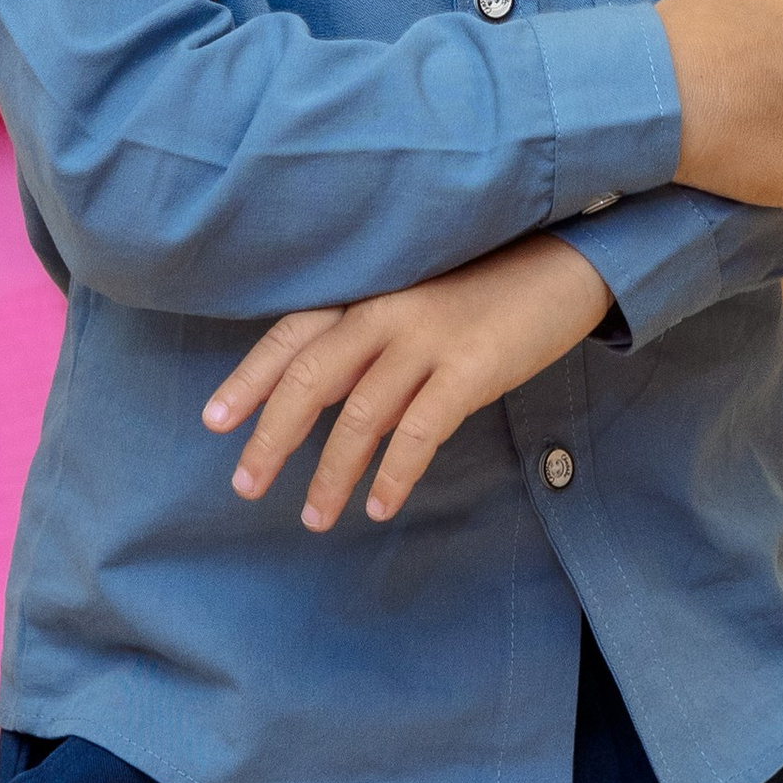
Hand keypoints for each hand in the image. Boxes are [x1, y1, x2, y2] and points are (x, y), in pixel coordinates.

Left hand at [200, 234, 613, 531]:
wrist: (568, 263)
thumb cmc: (489, 289)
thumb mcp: (420, 305)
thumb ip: (375, 349)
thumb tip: (334, 412)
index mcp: (371, 290)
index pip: (293, 333)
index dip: (250, 378)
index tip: (214, 421)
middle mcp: (388, 308)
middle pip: (310, 376)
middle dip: (271, 435)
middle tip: (245, 485)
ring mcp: (430, 336)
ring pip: (359, 414)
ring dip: (331, 473)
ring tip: (315, 519)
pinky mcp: (472, 367)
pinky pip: (419, 431)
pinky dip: (394, 474)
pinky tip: (379, 506)